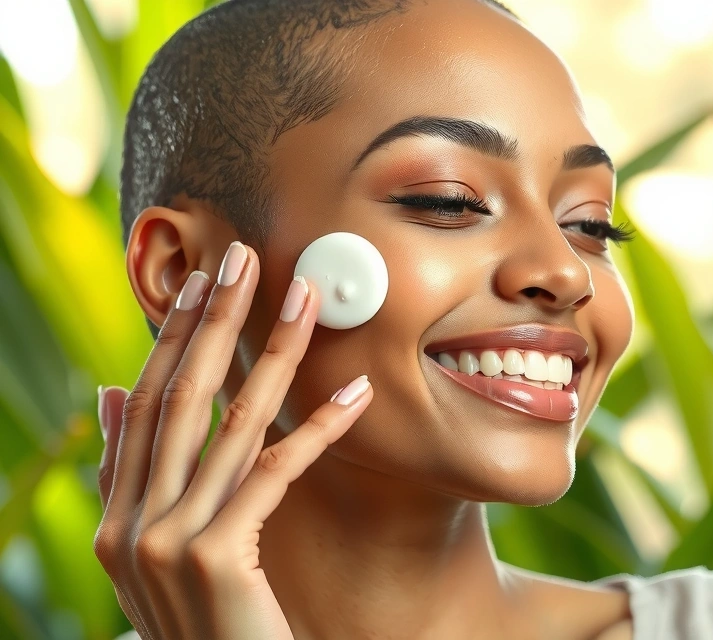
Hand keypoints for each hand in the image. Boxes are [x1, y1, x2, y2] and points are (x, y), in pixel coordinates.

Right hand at [94, 242, 373, 638]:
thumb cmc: (208, 623)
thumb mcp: (153, 554)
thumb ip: (125, 479)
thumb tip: (107, 394)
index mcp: (116, 516)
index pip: (146, 405)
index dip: (173, 339)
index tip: (202, 283)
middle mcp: (131, 524)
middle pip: (180, 398)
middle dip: (214, 322)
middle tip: (244, 258)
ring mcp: (169, 542)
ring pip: (230, 425)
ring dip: (274, 355)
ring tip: (306, 301)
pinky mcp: (218, 558)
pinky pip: (275, 474)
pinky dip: (318, 430)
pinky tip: (355, 394)